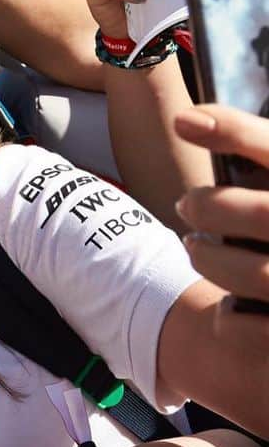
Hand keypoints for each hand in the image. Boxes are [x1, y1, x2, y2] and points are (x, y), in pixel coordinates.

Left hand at [175, 104, 268, 310]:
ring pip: (260, 273)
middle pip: (265, 213)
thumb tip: (188, 120)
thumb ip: (255, 156)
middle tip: (185, 205)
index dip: (236, 131)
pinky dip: (230, 317)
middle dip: (211, 207)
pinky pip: (251, 326)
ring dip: (210, 259)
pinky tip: (229, 305)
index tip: (185, 120)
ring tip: (197, 248)